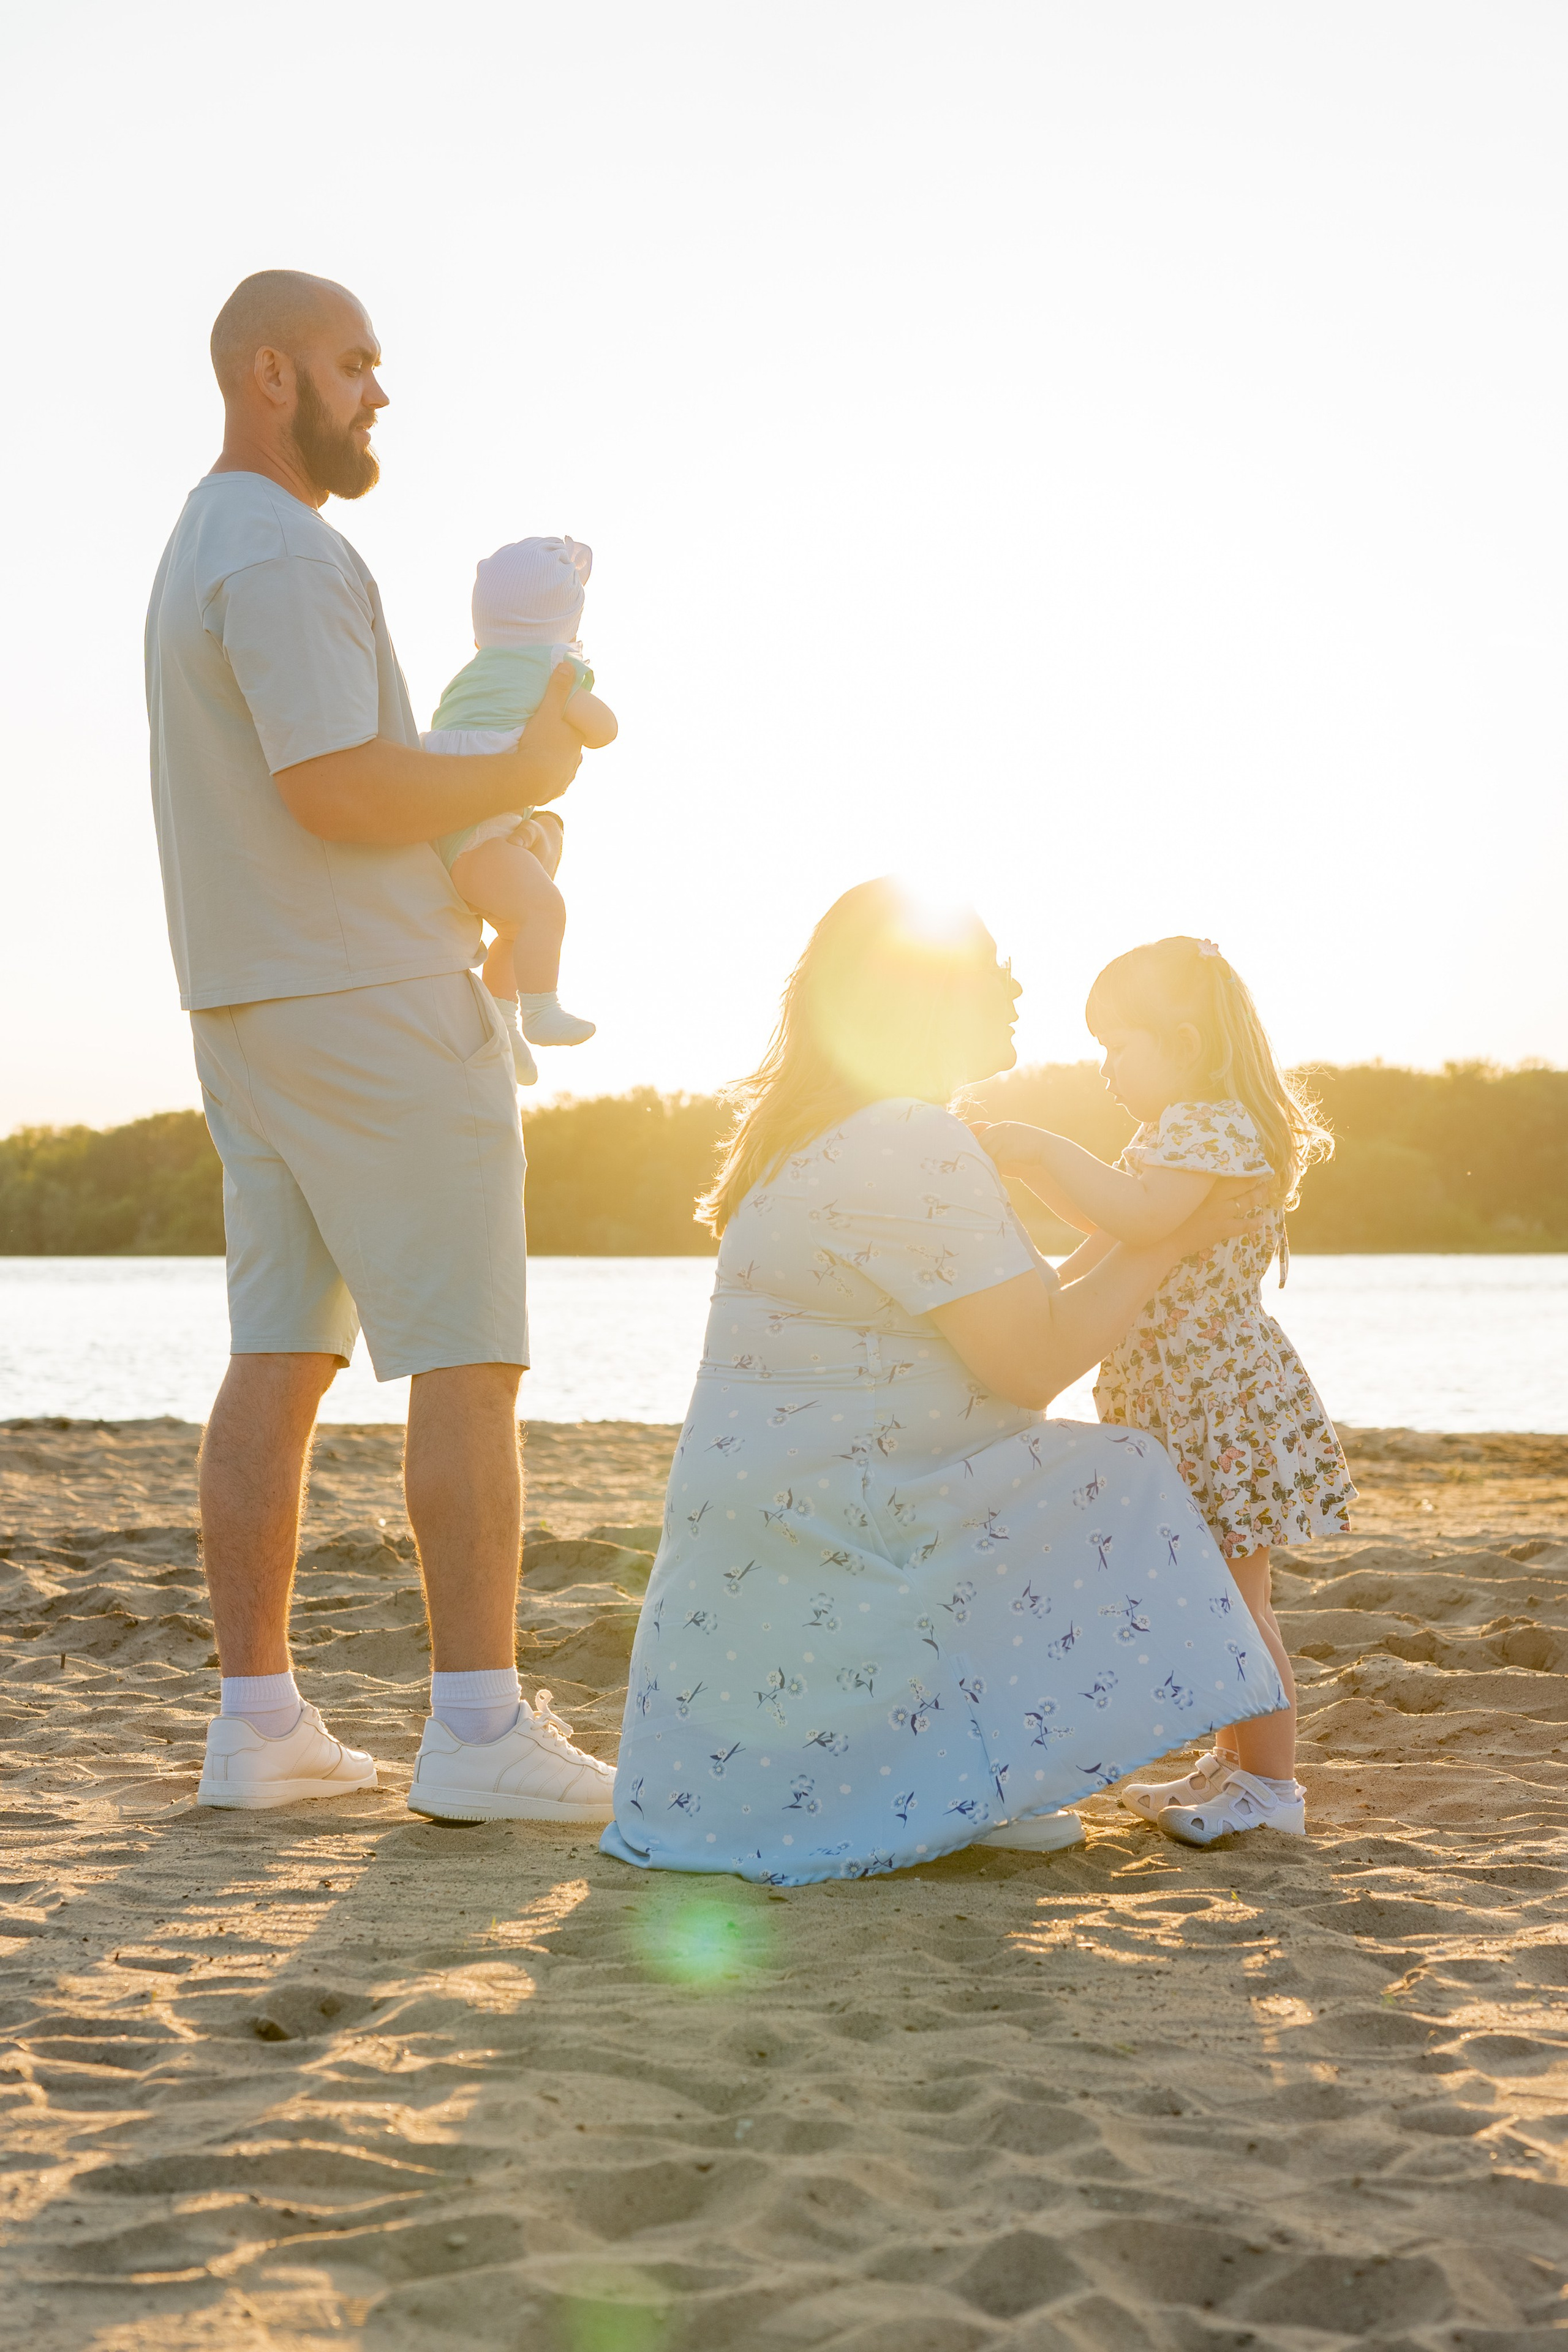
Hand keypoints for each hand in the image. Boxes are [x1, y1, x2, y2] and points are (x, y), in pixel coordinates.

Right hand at [512, 660, 583, 805]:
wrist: (530, 778)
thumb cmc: (540, 742)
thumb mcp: (547, 710)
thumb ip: (556, 689)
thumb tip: (567, 664)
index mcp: (576, 741)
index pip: (579, 732)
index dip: (572, 727)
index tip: (563, 723)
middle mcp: (575, 761)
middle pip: (572, 751)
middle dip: (564, 746)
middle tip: (549, 740)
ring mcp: (565, 778)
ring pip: (566, 769)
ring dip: (558, 764)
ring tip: (545, 759)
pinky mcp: (553, 792)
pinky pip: (555, 785)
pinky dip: (550, 781)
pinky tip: (544, 780)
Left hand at [967, 1119, 1039, 1174]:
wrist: (1048, 1148)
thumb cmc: (1030, 1147)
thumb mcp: (1014, 1139)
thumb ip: (1001, 1143)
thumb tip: (987, 1153)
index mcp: (1003, 1126)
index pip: (983, 1135)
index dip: (979, 1147)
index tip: (979, 1157)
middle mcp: (1002, 1130)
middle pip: (982, 1143)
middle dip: (980, 1155)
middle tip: (981, 1167)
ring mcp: (1004, 1139)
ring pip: (987, 1152)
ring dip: (987, 1163)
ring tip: (990, 1173)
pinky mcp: (1008, 1150)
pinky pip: (996, 1161)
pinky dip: (996, 1169)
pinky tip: (999, 1176)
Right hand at [1169, 1176, 1268, 1259]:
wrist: (1163, 1239)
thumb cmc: (1165, 1212)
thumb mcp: (1176, 1190)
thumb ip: (1189, 1180)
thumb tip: (1193, 1168)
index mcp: (1204, 1184)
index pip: (1228, 1170)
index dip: (1241, 1166)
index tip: (1248, 1161)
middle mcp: (1216, 1196)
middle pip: (1242, 1184)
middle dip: (1254, 1179)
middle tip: (1262, 1174)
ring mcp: (1221, 1213)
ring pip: (1246, 1202)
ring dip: (1258, 1195)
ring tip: (1265, 1190)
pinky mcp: (1223, 1229)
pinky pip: (1244, 1225)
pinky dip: (1254, 1222)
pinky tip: (1261, 1219)